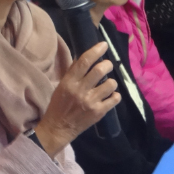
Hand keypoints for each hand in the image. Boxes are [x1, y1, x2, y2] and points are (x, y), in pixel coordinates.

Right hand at [34, 42, 120, 156]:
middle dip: (107, 64)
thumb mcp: (62, 86)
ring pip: (110, 84)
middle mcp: (80, 90)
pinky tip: (111, 96)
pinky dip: (115, 96)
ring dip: (111, 82)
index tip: (104, 45)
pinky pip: (114, 99)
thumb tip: (86, 58)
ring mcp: (91, 102)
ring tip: (108, 84)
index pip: (84, 61)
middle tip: (108, 65)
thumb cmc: (58, 105)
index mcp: (69, 82)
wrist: (58, 128)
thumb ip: (73, 73)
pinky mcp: (98, 112)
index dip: (96, 50)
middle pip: (100, 70)